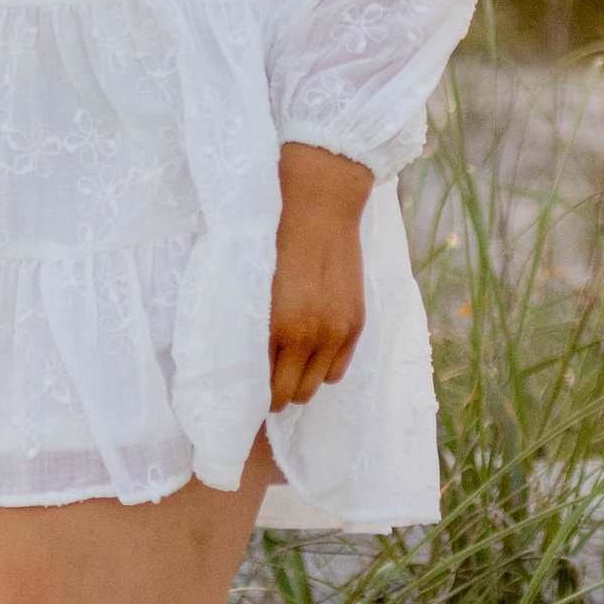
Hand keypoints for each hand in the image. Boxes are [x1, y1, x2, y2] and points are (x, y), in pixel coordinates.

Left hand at [268, 141, 372, 408]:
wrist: (319, 209)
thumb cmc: (274, 243)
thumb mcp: (253, 290)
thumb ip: (254, 330)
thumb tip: (247, 366)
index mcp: (281, 328)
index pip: (269, 388)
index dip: (257, 394)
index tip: (248, 390)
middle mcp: (313, 336)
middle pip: (294, 393)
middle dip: (278, 390)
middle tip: (266, 378)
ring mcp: (338, 331)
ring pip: (317, 385)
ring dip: (301, 380)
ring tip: (288, 364)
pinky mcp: (356, 322)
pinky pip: (339, 369)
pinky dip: (324, 367)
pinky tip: (310, 352)